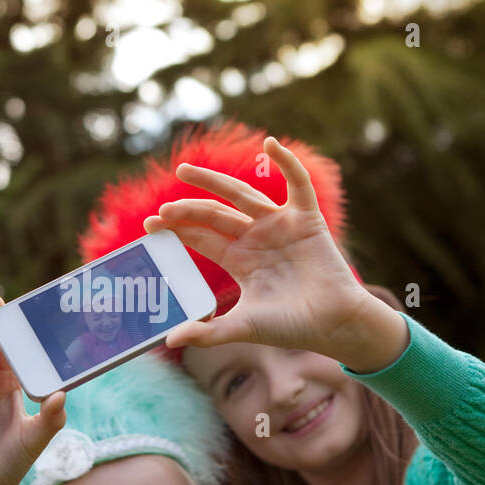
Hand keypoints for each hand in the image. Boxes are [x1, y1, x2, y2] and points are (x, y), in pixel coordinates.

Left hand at [143, 137, 375, 360]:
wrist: (334, 324)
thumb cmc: (292, 326)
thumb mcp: (243, 327)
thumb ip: (208, 333)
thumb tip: (170, 340)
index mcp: (240, 260)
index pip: (201, 237)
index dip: (177, 230)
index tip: (150, 225)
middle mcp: (256, 238)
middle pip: (214, 214)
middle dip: (187, 209)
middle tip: (162, 209)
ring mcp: (280, 225)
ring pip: (243, 194)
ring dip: (214, 181)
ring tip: (184, 170)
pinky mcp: (307, 218)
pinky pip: (298, 183)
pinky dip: (288, 162)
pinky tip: (271, 143)